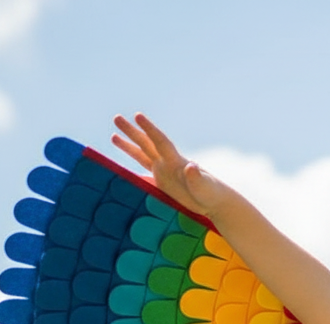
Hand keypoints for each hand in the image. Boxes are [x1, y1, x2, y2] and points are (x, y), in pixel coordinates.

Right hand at [111, 113, 226, 217]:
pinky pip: (144, 174)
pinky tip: (122, 170)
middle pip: (147, 144)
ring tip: (113, 136)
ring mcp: (164, 173)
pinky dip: (133, 171)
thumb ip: (197, 177)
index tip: (137, 116)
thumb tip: (191, 166)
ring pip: (143, 156)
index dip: (149, 129)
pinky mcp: (163, 184)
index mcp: (176, 161)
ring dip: (129, 146)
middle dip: (132, 132)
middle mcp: (167, 163)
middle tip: (116, 118)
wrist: (216, 202)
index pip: (160, 142)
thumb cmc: (212, 194)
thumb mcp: (205, 187)